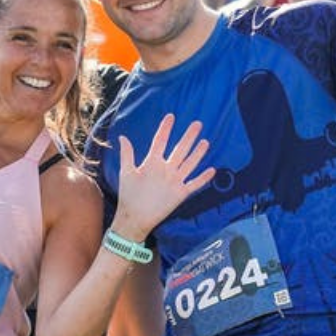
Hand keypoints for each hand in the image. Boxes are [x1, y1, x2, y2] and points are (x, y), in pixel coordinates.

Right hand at [112, 114, 215, 241]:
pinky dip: (204, 178)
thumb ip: (126, 154)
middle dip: (190, 136)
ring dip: (199, 152)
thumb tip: (123, 137)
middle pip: (180, 149)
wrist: (135, 219)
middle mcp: (166, 170)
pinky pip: (195, 184)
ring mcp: (175, 182)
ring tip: (206, 142)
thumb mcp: (126, 173)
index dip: (166, 128)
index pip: (160, 140)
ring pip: (191, 164)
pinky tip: (212, 170)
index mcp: (152, 163)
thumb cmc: (128, 195)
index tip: (171, 116)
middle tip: (198, 124)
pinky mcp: (181, 194)